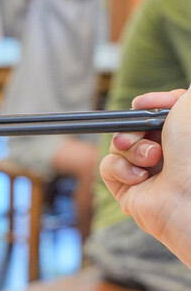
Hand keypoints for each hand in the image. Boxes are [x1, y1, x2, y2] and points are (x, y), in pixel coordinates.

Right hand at [99, 87, 190, 266]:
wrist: (186, 196)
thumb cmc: (190, 154)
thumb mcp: (188, 107)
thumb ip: (179, 96)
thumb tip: (177, 94)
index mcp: (180, 136)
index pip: (153, 112)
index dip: (147, 106)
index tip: (142, 104)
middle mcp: (164, 154)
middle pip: (132, 127)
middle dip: (135, 127)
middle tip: (145, 132)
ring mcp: (144, 172)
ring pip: (118, 145)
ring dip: (132, 148)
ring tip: (152, 158)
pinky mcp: (126, 190)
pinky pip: (108, 167)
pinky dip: (121, 168)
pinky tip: (141, 178)